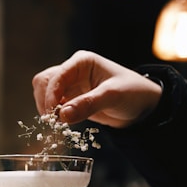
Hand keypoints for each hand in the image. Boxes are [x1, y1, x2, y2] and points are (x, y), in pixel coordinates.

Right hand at [32, 50, 161, 128]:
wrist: (143, 106)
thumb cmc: (133, 93)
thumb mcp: (112, 97)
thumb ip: (87, 104)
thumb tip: (63, 115)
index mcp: (82, 62)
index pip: (56, 76)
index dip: (51, 96)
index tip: (54, 115)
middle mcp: (73, 71)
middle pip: (44, 82)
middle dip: (45, 101)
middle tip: (54, 121)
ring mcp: (71, 86)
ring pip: (45, 93)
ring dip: (47, 109)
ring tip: (59, 124)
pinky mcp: (72, 100)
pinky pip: (55, 106)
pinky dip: (54, 115)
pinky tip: (63, 124)